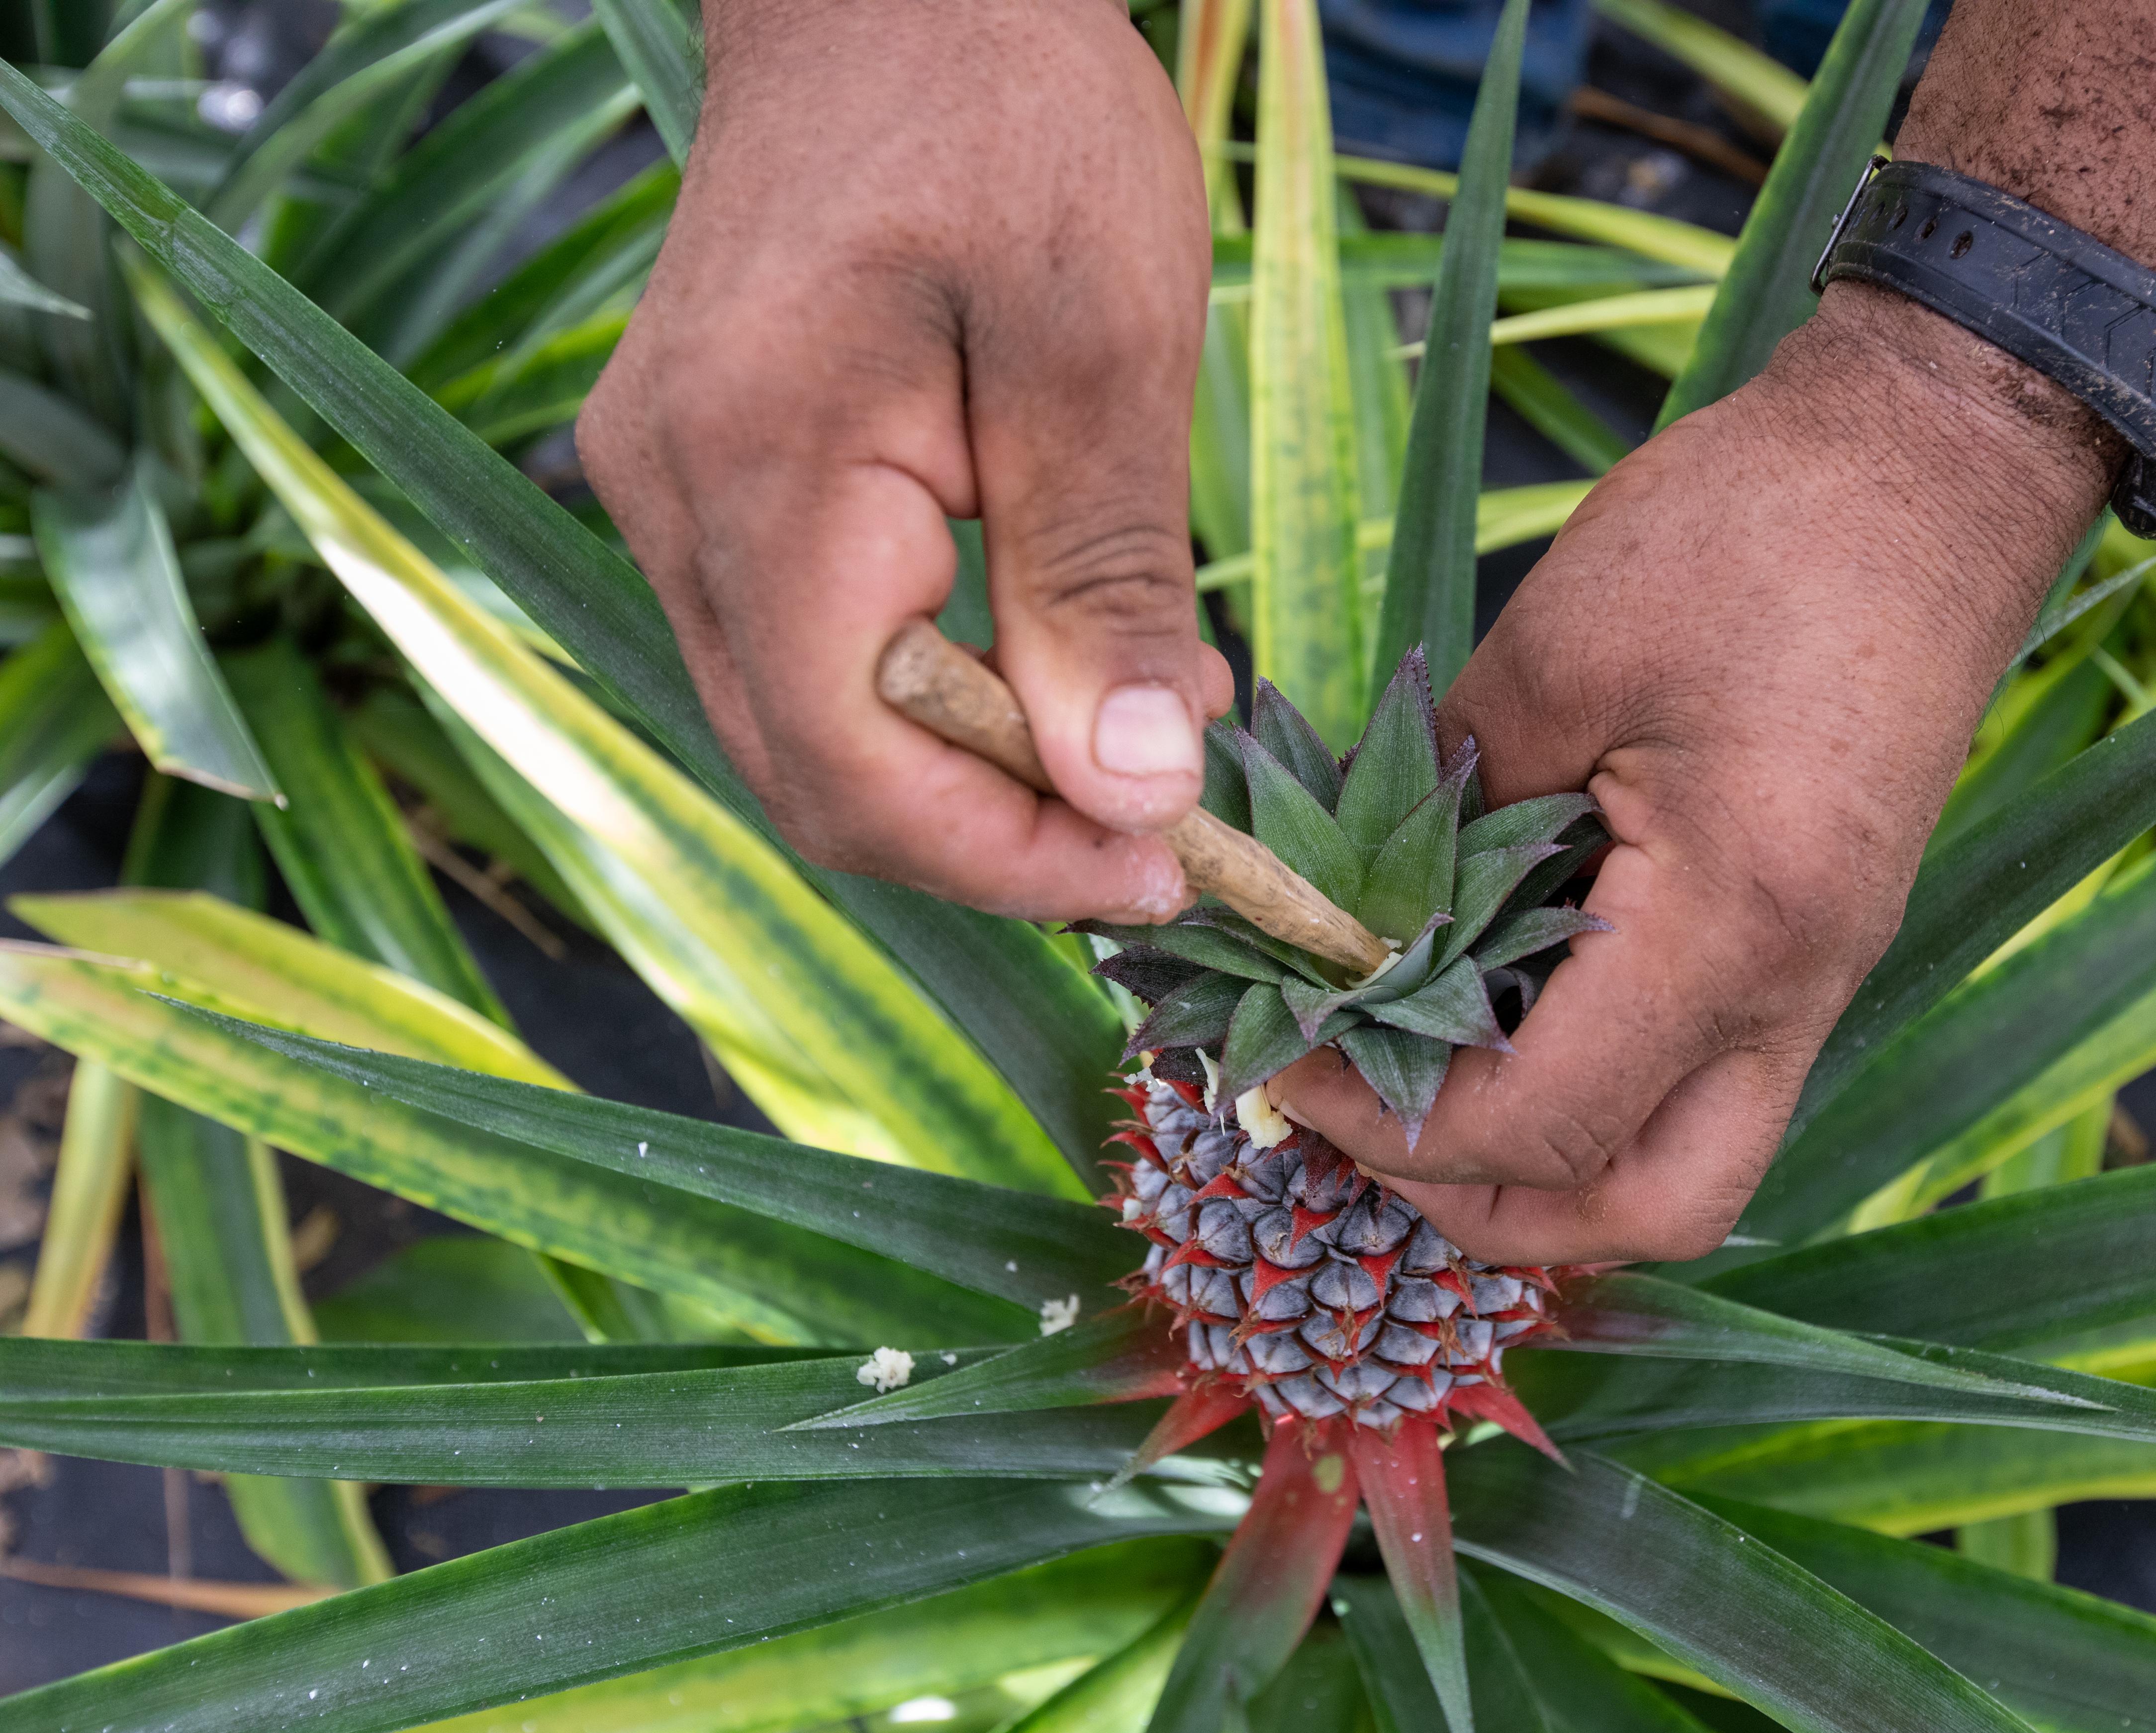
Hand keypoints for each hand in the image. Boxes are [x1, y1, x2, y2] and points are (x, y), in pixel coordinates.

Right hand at [579, 0, 1229, 921]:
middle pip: (815, 775)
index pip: (850, 768)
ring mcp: (673, 492)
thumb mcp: (1104, 345)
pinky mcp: (712, 478)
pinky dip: (935, 699)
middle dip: (996, 839)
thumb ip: (1105, 583)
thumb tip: (1132, 794)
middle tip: (1166, 832)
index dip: (1008, 858)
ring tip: (1136, 747)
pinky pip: (812, 651)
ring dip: (972, 775)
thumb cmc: (1011, 117)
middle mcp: (670, 503)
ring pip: (811, 726)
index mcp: (757, 470)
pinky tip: (1051, 669)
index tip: (1161, 873)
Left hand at [1271, 286, 2112, 1261]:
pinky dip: (1597, 1095)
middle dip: (1486, 1209)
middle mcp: (1796, 986)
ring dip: (1550, 1171)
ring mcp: (1822, 974)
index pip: (1545, 1121)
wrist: (1935, 465)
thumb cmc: (1754, 535)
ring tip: (1419, 1095)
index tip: (1285, 1067)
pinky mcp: (1817, 941)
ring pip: (1690, 1167)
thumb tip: (1358, 914)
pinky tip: (1500, 1023)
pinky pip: (1706, 1082)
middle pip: (1649, 1210)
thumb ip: (1448, 811)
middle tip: (1356, 1126)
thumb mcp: (1557, 658)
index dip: (1392, 1125)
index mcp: (1731, 923)